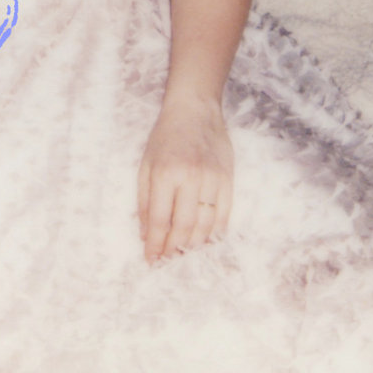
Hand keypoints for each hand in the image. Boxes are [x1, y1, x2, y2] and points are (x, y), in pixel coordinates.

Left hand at [137, 95, 233, 263]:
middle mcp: (190, 178)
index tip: (151, 261)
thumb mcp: (146, 164)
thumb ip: (145, 200)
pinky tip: (205, 242)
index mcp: (165, 173)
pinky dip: (214, 234)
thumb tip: (146, 235)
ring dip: (194, 246)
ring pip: (205, 226)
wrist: (195, 110)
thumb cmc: (166, 137)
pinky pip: (223, 216)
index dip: (155, 245)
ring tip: (184, 256)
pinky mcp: (228, 179)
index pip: (160, 220)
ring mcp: (212, 179)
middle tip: (168, 262)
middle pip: (183, 227)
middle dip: (174, 250)